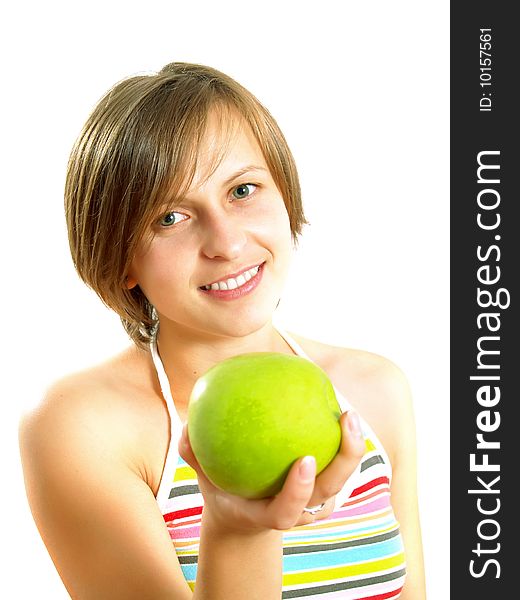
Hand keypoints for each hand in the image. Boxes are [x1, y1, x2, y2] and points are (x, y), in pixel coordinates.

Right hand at [178, 410, 364, 532]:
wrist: (245, 516)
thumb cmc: (223, 490)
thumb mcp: (204, 477)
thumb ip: (194, 454)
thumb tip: (187, 428)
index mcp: (267, 515)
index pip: (286, 511)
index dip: (298, 490)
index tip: (305, 459)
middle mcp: (297, 512)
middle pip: (328, 493)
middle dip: (343, 460)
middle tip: (345, 419)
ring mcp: (314, 504)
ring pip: (340, 480)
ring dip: (350, 449)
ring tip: (348, 412)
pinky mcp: (322, 492)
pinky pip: (337, 467)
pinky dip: (341, 443)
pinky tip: (336, 409)